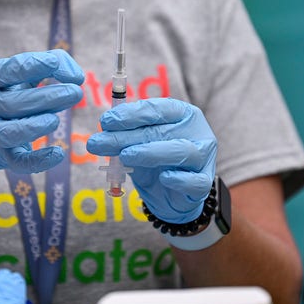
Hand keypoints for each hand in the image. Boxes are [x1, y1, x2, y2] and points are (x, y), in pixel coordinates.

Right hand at [0, 49, 83, 184]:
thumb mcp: (22, 73)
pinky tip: (58, 153)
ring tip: (56, 120)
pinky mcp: (5, 155)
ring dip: (33, 127)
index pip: (7, 71)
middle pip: (12, 103)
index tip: (54, 63)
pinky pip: (18, 162)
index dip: (30, 66)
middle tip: (75, 92)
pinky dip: (38, 160)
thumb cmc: (10, 92)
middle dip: (45, 98)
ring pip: (9, 133)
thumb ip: (51, 64)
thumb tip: (76, 76)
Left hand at [87, 98, 216, 223]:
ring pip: (181, 151)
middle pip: (160, 130)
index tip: (105, 122)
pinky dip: (179, 179)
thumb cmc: (154, 162)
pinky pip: (195, 181)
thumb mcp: (137, 145)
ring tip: (125, 156)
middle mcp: (196, 131)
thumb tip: (102, 132)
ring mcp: (204, 157)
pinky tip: (164, 177)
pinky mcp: (203, 182)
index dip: (129, 114)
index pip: (156, 109)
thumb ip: (124, 136)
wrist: (169, 194)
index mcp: (181, 114)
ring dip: (150, 152)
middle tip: (99, 142)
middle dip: (126, 136)